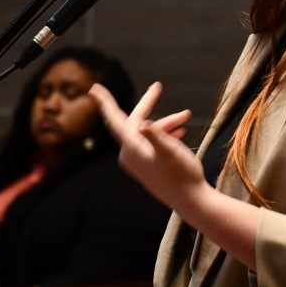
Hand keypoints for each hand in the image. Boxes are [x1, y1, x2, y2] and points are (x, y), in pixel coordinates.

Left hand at [90, 81, 204, 212]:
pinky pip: (153, 142)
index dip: (105, 102)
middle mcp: (130, 154)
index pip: (115, 120)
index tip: (94, 88)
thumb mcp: (170, 152)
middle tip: (158, 86)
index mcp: (131, 149)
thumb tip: (144, 125)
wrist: (191, 200)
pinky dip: (166, 133)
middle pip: (135, 121)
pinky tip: (181, 131)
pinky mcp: (148, 165)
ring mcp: (139, 160)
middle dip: (149, 104)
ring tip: (186, 116)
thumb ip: (157, 136)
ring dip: (167, 122)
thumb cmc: (182, 175)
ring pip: (149, 131)